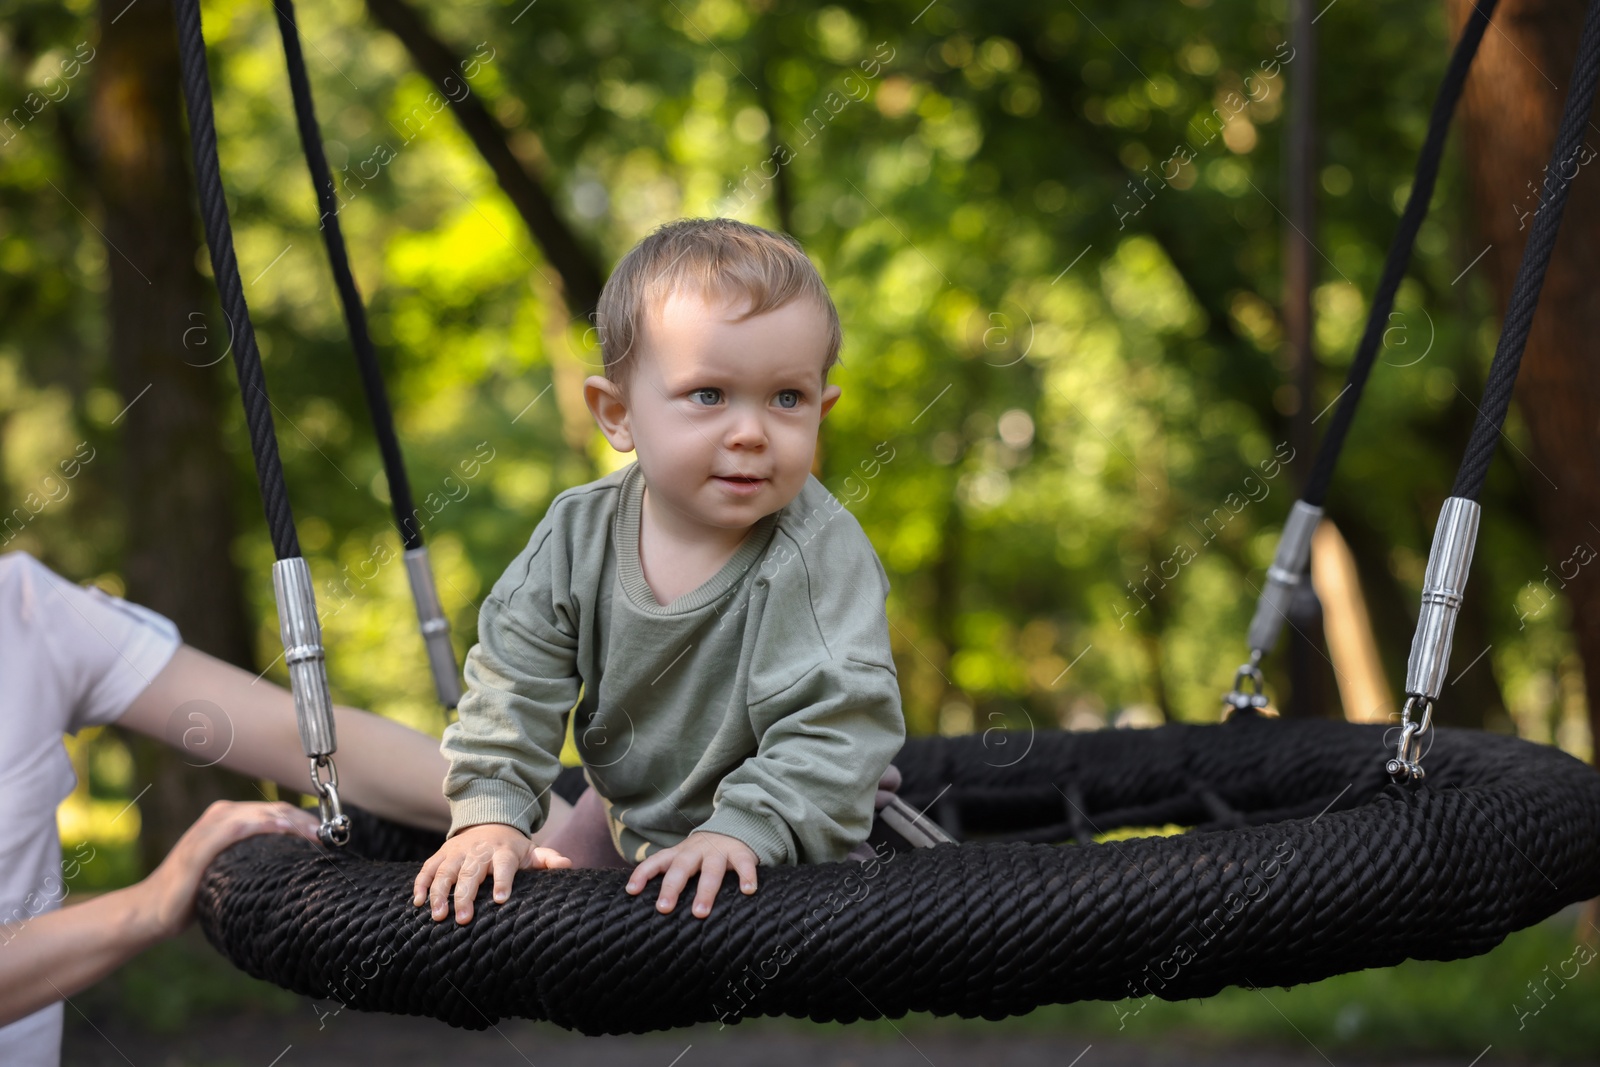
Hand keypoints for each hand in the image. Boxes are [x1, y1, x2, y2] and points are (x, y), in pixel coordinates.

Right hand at [137, 800, 319, 940]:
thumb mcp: (233, 870)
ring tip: (314, 836)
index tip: (330, 836)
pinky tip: (280, 830)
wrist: (152, 911)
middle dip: (305, 820)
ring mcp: (207, 829)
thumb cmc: (196, 892)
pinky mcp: (198, 847)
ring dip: (291, 822)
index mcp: (229, 818)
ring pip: (259, 814)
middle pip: (274, 809)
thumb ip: (258, 859)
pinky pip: (234, 828)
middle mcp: (219, 816)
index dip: (305, 820)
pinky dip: (260, 825)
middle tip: (329, 837)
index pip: (277, 811)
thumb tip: (300, 867)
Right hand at [413, 823, 570, 924]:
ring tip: (438, 916)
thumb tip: (567, 865)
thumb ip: (548, 859)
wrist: (489, 820)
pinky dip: (421, 884)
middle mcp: (479, 851)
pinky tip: (418, 903)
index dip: (503, 881)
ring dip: (439, 893)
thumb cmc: (512, 847)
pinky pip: (427, 869)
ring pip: (445, 872)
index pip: (504, 865)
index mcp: (503, 852)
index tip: (501, 900)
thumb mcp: (532, 851)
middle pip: (471, 872)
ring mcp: (457, 853)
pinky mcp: (441, 855)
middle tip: (463, 918)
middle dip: (465, 895)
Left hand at [625, 830, 757, 918]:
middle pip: (681, 867)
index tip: (631, 891)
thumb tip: (653, 912)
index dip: (643, 874)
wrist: (736, 826)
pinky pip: (743, 864)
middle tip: (664, 908)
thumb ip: (672, 878)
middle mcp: (696, 850)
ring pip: (711, 870)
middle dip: (672, 888)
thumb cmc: (705, 855)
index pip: (656, 861)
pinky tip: (748, 891)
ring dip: (705, 891)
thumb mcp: (685, 860)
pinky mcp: (740, 852)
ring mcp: (719, 850)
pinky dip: (746, 877)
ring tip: (699, 913)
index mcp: (679, 853)